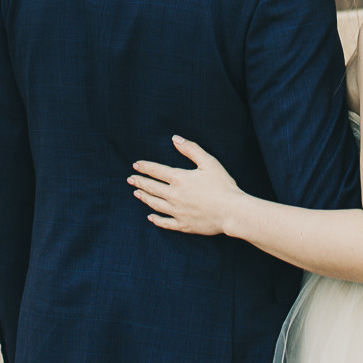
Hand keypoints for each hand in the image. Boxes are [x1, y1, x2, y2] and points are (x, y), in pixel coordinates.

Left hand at [131, 137, 249, 237]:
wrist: (231, 211)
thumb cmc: (223, 185)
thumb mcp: (209, 162)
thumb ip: (191, 149)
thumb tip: (175, 138)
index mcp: (179, 178)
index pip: (156, 171)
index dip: (145, 167)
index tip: (135, 165)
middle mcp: (174, 195)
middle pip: (152, 187)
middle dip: (139, 182)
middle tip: (130, 179)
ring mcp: (177, 211)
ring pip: (155, 204)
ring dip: (144, 198)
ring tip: (136, 193)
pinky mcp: (183, 225)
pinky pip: (165, 222)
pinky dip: (156, 219)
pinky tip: (150, 217)